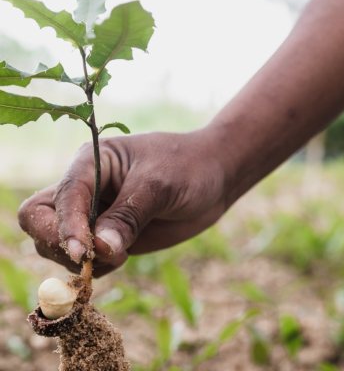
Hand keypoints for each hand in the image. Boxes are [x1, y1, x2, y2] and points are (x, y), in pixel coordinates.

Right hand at [18, 129, 228, 276]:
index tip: (83, 251)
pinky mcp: (110, 236)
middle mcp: (86, 189)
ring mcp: (96, 214)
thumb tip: (98, 249)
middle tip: (91, 258)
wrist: (216, 177)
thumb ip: (128, 216)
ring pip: (57, 244)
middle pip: (40, 220)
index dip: (65, 227)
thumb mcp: (159, 186)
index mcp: (91, 162)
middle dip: (57, 243)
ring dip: (79, 260)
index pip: (60, 198)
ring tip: (120, 256)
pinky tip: (122, 260)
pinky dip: (95, 268)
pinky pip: (86, 260)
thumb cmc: (189, 167)